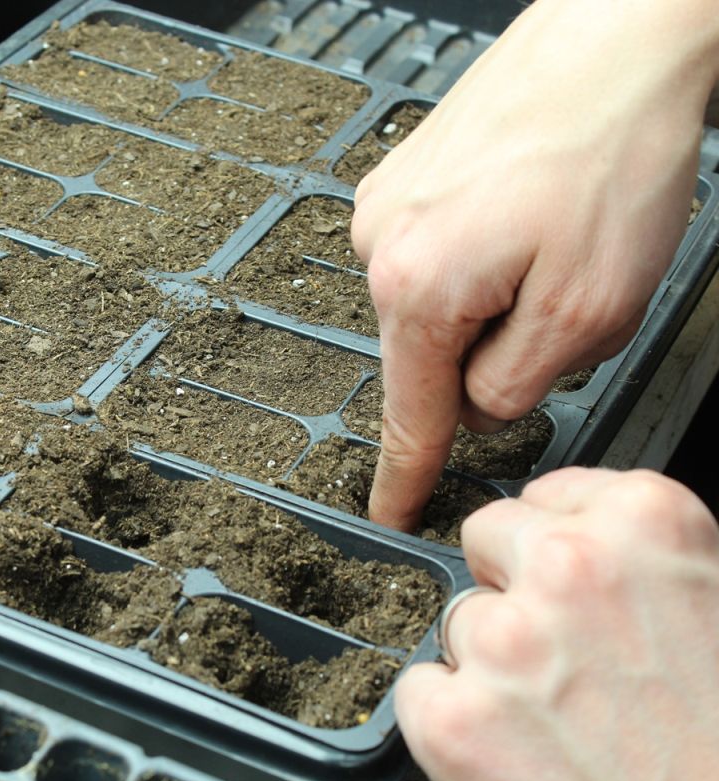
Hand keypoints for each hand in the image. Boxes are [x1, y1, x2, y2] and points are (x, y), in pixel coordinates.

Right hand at [351, 0, 718, 529]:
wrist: (619, 33)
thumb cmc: (611, 148)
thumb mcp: (589, 307)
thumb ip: (518, 384)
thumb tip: (478, 405)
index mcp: (418, 285)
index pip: (410, 412)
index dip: (405, 474)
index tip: (390, 512)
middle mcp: (382, 243)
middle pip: (437, 352)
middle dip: (501, 347)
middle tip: (568, 291)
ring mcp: (388, 203)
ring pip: (447, 303)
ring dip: (500, 295)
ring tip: (556, 235)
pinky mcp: (408, 175)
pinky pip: (443, 252)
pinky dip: (489, 253)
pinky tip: (532, 210)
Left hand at [396, 468, 718, 780]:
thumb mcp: (711, 605)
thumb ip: (639, 559)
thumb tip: (584, 539)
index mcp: (648, 521)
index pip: (549, 495)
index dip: (556, 547)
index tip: (577, 586)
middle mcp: (569, 564)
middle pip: (487, 536)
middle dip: (511, 585)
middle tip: (565, 656)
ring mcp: (504, 639)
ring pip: (458, 619)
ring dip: (490, 663)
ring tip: (561, 722)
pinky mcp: (453, 715)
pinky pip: (422, 690)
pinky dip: (454, 723)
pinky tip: (518, 754)